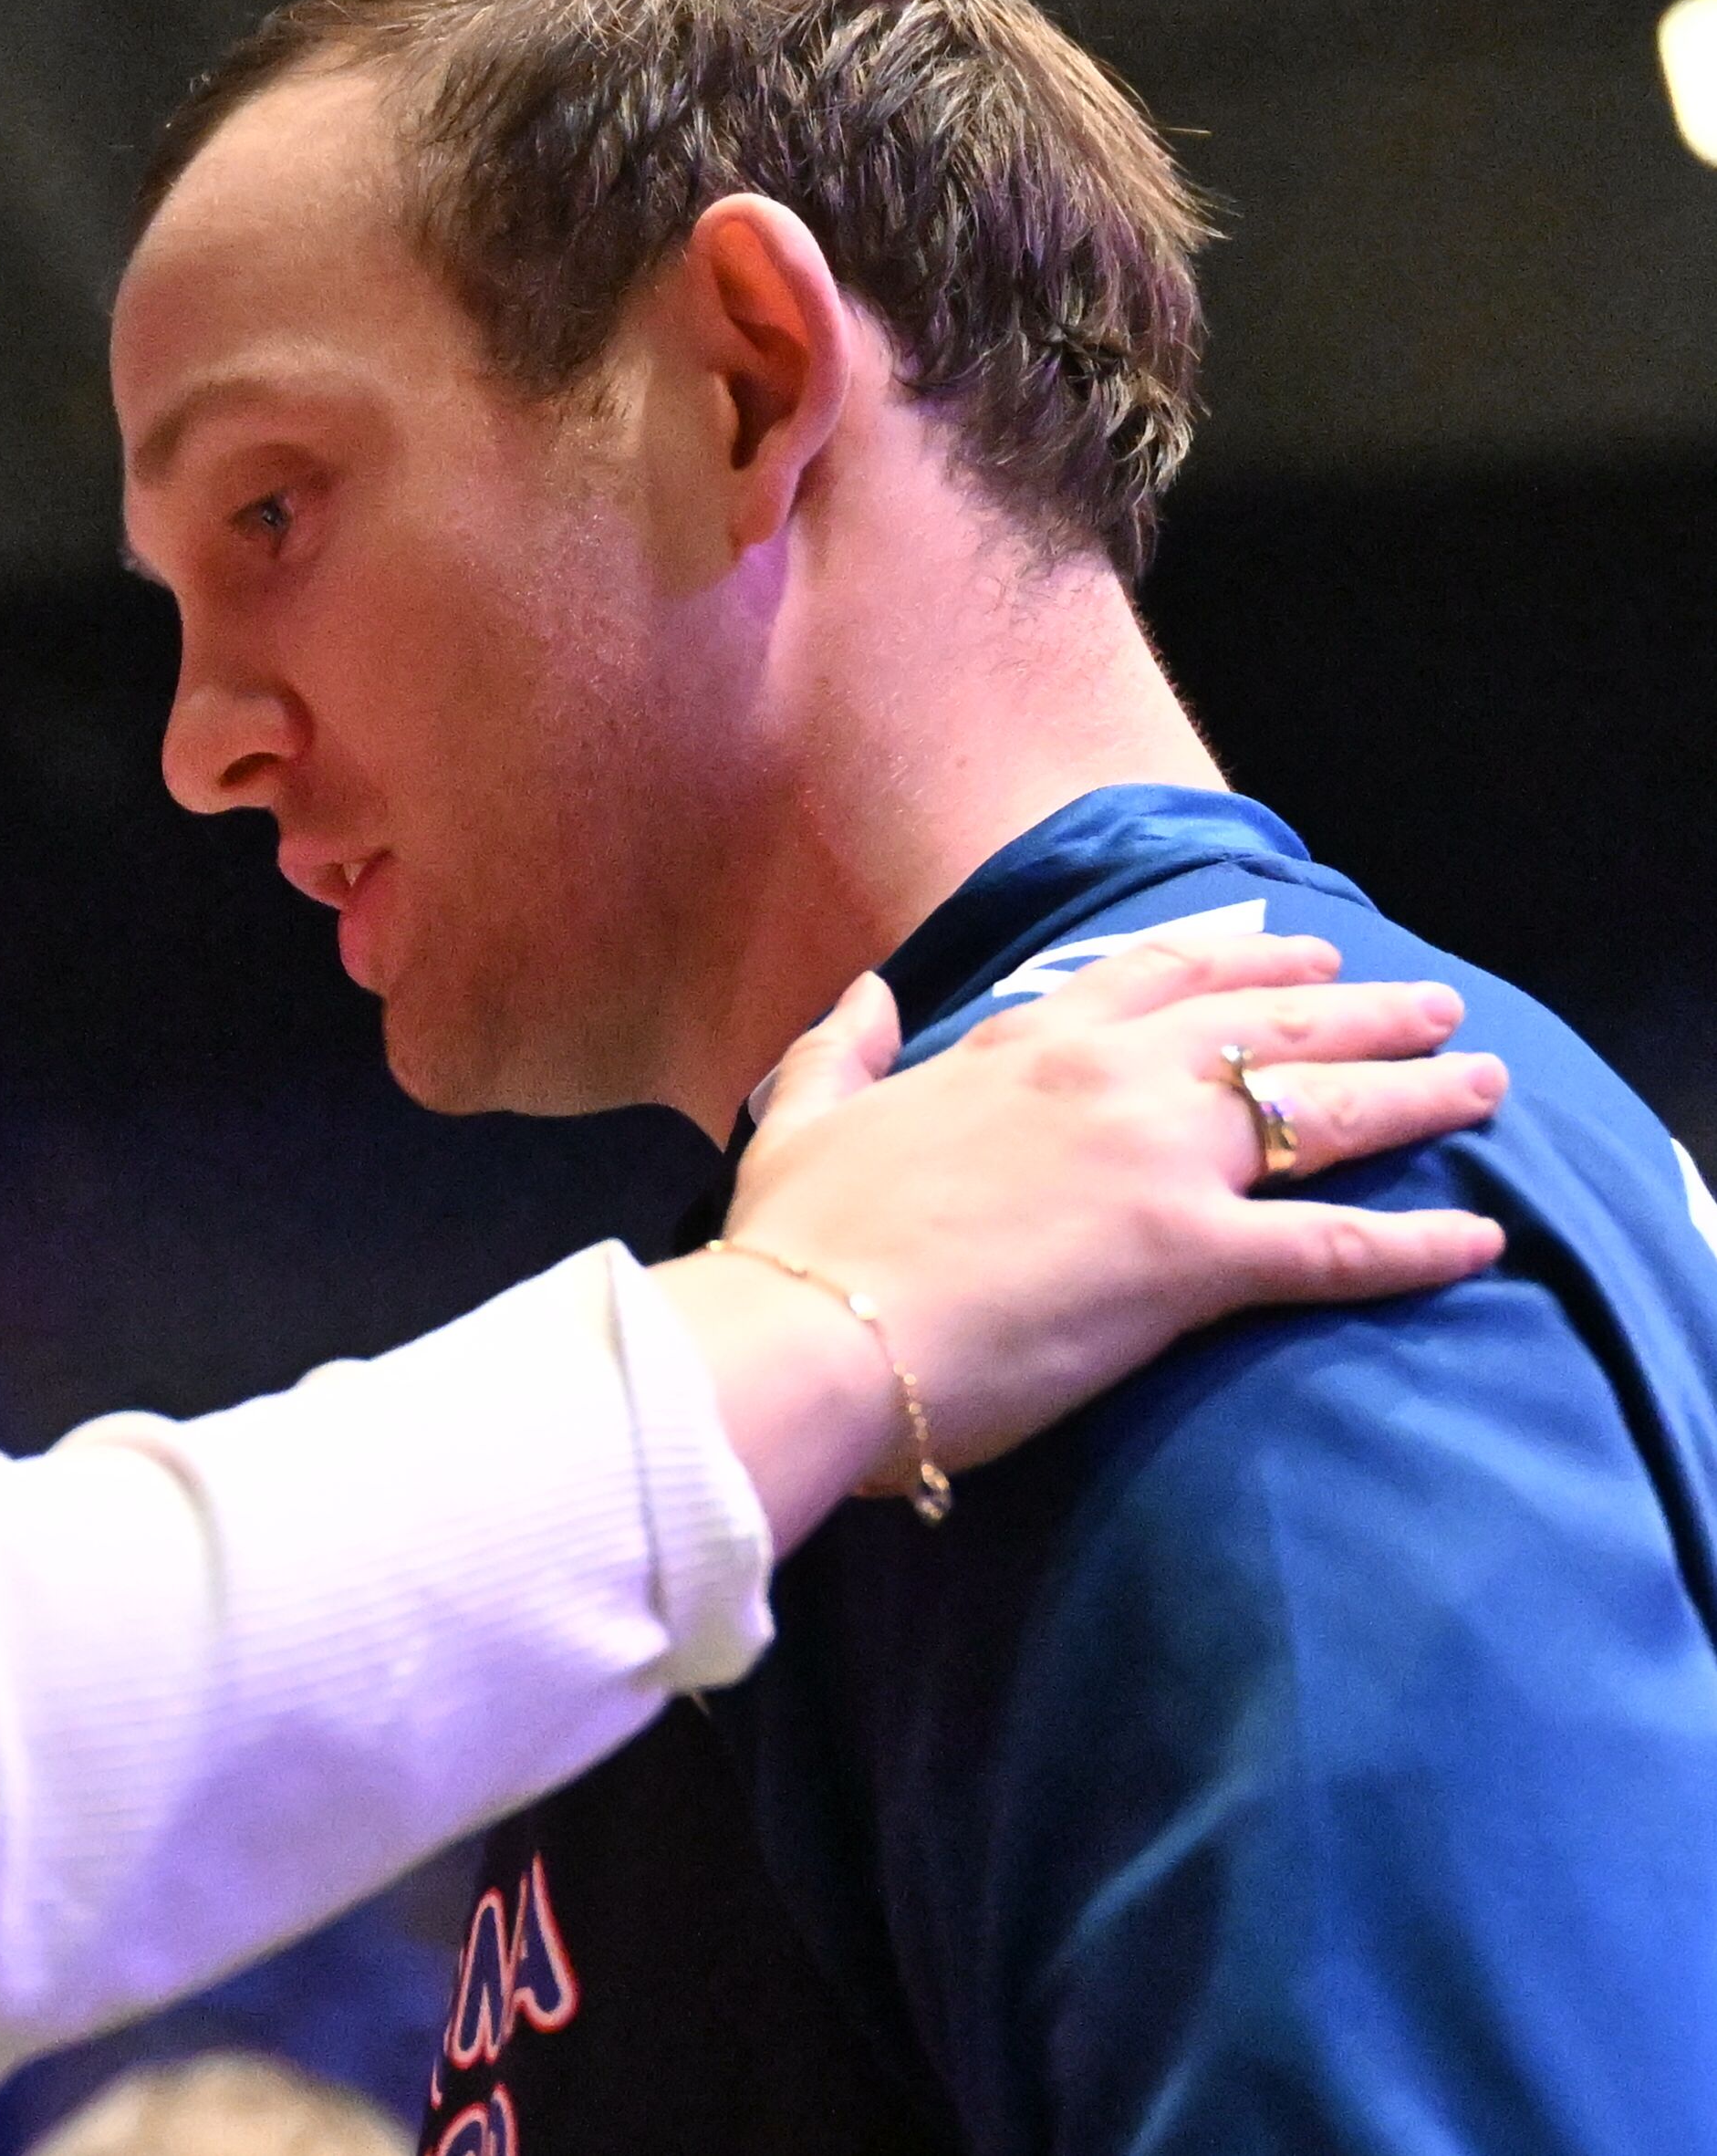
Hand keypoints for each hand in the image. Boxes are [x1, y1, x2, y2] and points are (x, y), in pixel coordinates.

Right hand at [658, 931, 1506, 1544]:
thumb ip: (840, 1047)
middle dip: (1363, 1010)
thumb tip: (865, 993)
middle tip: (1433, 1005)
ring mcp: (1158, 1163)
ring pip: (1323, 1110)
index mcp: (1023, 1048)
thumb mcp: (809, 1117)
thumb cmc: (800, 1238)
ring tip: (1483, 1083)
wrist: (814, 1330)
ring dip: (1416, 1091)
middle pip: (1266, 1025)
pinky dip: (1417, 1244)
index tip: (1305, 953)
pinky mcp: (1192, 1258)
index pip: (1156, 979)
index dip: (1242, 960)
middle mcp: (1108, 1081)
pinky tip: (1482, 1240)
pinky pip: (1336, 1247)